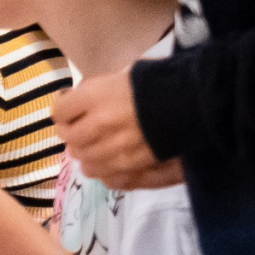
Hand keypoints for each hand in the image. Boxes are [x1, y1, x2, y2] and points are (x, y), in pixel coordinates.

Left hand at [56, 71, 177, 189]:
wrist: (195, 103)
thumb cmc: (156, 84)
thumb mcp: (120, 76)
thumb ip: (93, 92)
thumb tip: (72, 101)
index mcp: (94, 97)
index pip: (59, 111)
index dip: (62, 109)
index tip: (68, 106)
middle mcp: (99, 125)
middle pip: (69, 138)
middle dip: (72, 133)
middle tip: (79, 128)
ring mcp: (115, 150)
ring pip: (85, 161)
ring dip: (88, 154)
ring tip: (98, 146)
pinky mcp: (132, 169)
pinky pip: (106, 177)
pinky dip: (105, 171)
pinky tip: (111, 162)